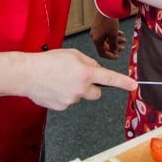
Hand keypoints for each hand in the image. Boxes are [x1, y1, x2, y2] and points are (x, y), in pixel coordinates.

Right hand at [21, 48, 136, 110]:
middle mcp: (81, 88)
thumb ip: (88, 62)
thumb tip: (95, 70)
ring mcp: (71, 99)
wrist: (27, 74)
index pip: (109, 78)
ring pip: (81, 96)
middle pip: (97, 92)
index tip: (134, 86)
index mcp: (85, 72)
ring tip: (60, 80)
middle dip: (92, 87)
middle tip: (79, 78)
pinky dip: (64, 95)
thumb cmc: (48, 61)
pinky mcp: (62, 107)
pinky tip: (54, 87)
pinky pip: (69, 101)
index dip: (123, 82)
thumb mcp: (72, 54)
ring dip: (75, 89)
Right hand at [90, 12, 126, 59]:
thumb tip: (115, 52)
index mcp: (96, 40)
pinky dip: (113, 35)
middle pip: (105, 46)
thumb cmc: (109, 22)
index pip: (102, 53)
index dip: (110, 56)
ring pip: (106, 39)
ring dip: (116, 41)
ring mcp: (96, 30)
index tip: (117, 57)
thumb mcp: (113, 35)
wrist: (106, 7)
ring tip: (124, 40)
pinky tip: (121, 33)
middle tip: (123, 48)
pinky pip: (106, 33)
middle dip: (115, 47)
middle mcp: (94, 36)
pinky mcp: (99, 25)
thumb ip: (114, 45)